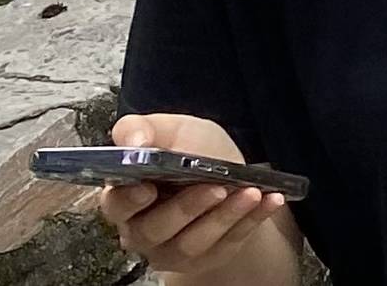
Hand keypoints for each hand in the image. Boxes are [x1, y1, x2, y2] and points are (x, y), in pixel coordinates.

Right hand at [95, 115, 288, 274]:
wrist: (227, 175)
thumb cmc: (191, 151)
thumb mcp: (172, 129)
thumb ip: (143, 128)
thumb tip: (135, 140)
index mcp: (126, 197)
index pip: (116, 205)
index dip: (129, 200)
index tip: (149, 188)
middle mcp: (142, 230)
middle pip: (154, 230)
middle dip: (187, 208)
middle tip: (217, 188)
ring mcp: (172, 250)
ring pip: (191, 244)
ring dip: (224, 217)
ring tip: (251, 193)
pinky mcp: (205, 258)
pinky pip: (227, 245)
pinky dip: (251, 222)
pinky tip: (270, 201)